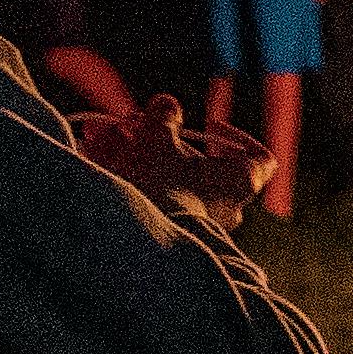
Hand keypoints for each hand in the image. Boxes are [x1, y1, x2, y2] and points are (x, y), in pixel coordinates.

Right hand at [73, 96, 270, 227]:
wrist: (140, 248)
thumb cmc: (162, 189)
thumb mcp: (158, 141)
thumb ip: (164, 119)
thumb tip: (166, 104)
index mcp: (240, 182)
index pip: (258, 157)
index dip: (237, 136)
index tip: (209, 125)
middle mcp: (226, 208)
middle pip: (194, 163)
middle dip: (156, 139)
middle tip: (129, 122)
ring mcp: (198, 227)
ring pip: (165, 180)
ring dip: (133, 154)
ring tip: (99, 134)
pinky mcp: (171, 239)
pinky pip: (151, 200)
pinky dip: (126, 178)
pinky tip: (93, 155)